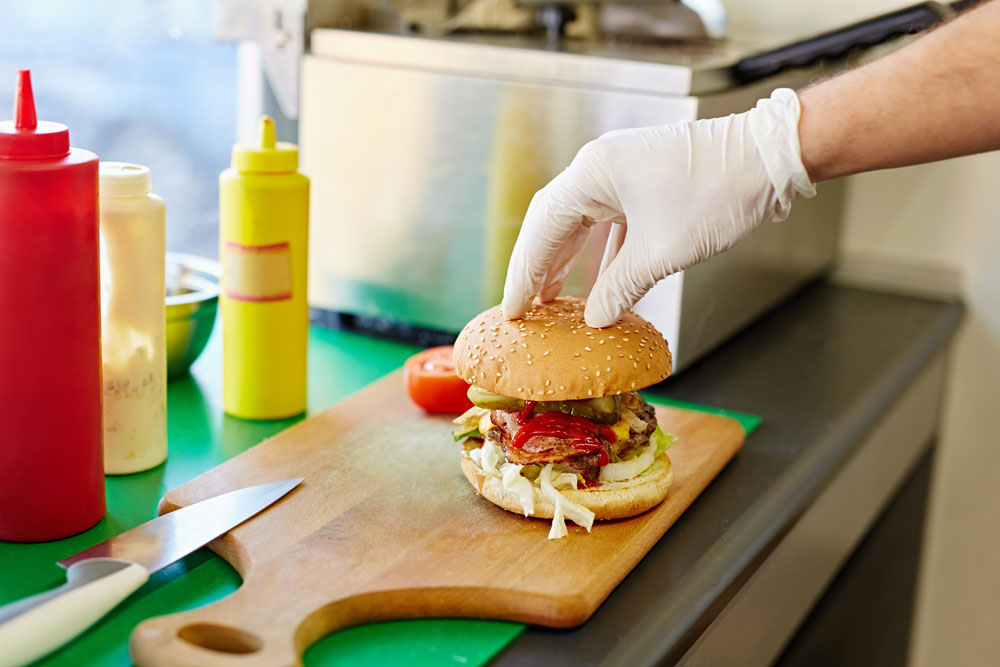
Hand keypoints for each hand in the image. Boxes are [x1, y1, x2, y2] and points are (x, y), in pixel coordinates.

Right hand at [501, 88, 816, 327]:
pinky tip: (597, 284)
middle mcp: (600, 168)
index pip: (541, 228)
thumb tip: (595, 318)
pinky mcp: (644, 185)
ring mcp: (622, 174)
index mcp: (593, 173)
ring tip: (550, 300)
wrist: (769, 159)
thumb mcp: (662, 252)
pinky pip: (608, 224)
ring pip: (580, 224)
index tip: (513, 308)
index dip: (524, 273)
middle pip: (553, 223)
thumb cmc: (717, 193)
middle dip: (537, 268)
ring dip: (566, 262)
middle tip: (523, 308)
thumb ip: (620, 287)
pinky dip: (599, 255)